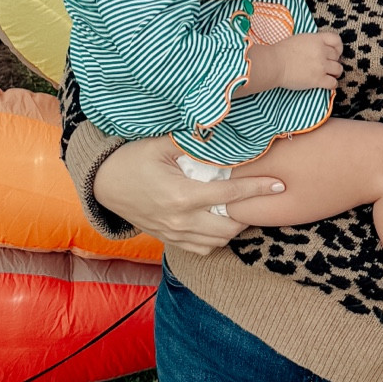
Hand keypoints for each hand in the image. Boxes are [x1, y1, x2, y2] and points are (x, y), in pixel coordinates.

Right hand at [91, 136, 284, 254]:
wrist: (103, 185)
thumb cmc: (131, 160)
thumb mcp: (159, 144)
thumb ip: (193, 141)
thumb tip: (222, 132)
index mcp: (182, 195)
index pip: (231, 195)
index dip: (258, 189)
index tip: (279, 184)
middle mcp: (180, 220)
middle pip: (230, 226)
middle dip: (250, 213)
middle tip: (258, 197)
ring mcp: (174, 234)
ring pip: (218, 241)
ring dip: (234, 228)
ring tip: (241, 210)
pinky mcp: (169, 240)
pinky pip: (202, 249)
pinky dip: (217, 239)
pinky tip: (219, 222)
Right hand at [244, 27, 343, 94]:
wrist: (274, 64)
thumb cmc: (281, 52)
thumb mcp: (300, 39)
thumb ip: (312, 42)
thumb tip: (318, 48)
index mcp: (316, 40)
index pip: (336, 40)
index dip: (338, 47)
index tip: (335, 52)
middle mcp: (321, 52)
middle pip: (337, 57)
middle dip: (333, 61)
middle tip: (327, 66)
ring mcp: (321, 66)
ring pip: (338, 70)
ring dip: (335, 73)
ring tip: (328, 75)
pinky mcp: (318, 80)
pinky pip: (333, 83)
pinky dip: (332, 85)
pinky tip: (327, 84)